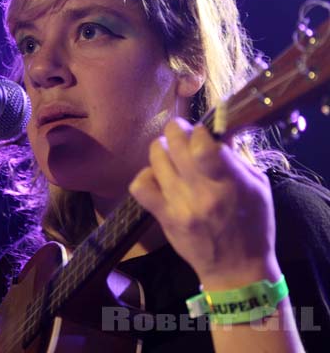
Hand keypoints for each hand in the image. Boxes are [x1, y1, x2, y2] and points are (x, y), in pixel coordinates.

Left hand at [129, 118, 281, 289]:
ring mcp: (178, 204)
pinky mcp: (163, 216)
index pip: (202, 142)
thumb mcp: (258, 187)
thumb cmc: (253, 226)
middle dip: (177, 129)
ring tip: (170, 152)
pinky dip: (146, 175)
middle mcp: (199, 191)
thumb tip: (216, 134)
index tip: (203, 132)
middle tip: (182, 133)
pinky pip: (140, 186)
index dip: (199, 130)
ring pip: (156, 157)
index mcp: (228, 182)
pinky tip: (158, 176)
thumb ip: (236, 158)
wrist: (235, 269)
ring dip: (162, 147)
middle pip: (174, 142)